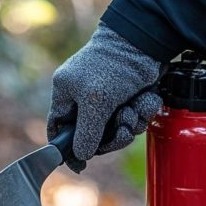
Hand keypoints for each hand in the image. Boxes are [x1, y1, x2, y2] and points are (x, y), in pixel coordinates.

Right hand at [47, 22, 162, 172]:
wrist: (147, 41)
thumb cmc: (113, 65)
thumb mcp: (94, 103)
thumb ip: (86, 133)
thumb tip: (81, 155)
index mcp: (66, 94)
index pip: (59, 128)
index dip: (67, 148)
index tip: (79, 165)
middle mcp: (84, 98)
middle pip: (92, 135)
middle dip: (111, 136)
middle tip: (122, 131)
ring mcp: (107, 99)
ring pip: (115, 129)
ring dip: (129, 123)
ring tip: (134, 109)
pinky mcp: (127, 97)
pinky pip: (133, 117)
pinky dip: (142, 112)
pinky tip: (144, 101)